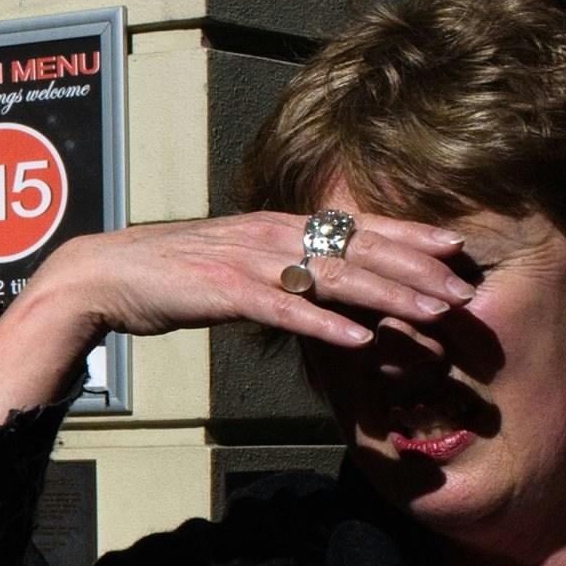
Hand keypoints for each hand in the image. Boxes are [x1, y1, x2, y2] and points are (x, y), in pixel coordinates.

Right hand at [0, 209, 477, 424]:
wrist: (100, 274)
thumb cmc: (166, 275)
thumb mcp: (232, 265)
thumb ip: (276, 272)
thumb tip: (315, 290)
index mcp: (273, 224)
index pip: (355, 225)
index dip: (409, 235)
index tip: (457, 247)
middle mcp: (268, 234)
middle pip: (357, 249)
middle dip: (417, 269)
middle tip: (465, 291)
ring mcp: (246, 261)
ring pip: (333, 277)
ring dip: (389, 296)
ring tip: (433, 315)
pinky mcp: (222, 292)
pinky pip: (285, 310)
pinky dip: (326, 325)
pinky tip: (363, 341)